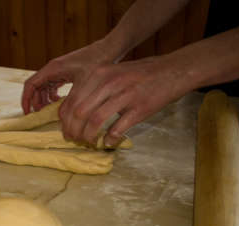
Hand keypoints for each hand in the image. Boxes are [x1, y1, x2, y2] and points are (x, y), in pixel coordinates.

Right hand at [21, 40, 117, 113]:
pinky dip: (52, 96)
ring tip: (50, 112)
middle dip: (35, 103)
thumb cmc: (96, 63)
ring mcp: (58, 71)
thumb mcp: (83, 84)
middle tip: (40, 116)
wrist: (108, 50)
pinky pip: (52, 86)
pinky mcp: (65, 73)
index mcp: (52, 69)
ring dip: (44, 100)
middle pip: (35, 88)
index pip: (30, 85)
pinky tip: (59, 103)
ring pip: (43, 88)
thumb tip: (60, 116)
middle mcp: (52, 69)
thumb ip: (71, 100)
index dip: (26, 100)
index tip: (28, 113)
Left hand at [59, 56, 191, 146]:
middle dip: (74, 130)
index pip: (72, 101)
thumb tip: (72, 111)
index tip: (67, 130)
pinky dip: (109, 139)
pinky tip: (108, 142)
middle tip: (75, 139)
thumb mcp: (111, 73)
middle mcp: (108, 83)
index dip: (65, 120)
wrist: (172, 70)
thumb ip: (91, 88)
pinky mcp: (139, 108)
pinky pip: (117, 128)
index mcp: (98, 74)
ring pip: (95, 121)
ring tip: (90, 142)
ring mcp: (124, 95)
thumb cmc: (138, 74)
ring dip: (88, 136)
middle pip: (79, 113)